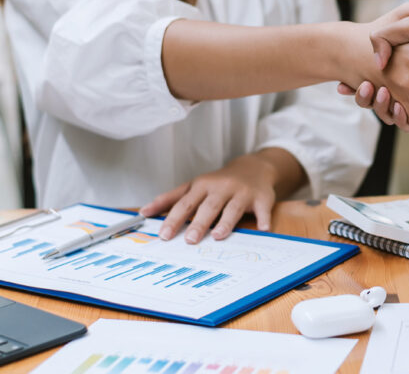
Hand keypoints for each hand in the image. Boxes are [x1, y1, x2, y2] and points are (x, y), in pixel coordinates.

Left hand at [140, 151, 289, 242]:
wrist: (253, 168)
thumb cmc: (218, 182)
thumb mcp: (194, 185)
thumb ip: (170, 198)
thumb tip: (144, 212)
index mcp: (203, 185)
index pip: (185, 203)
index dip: (174, 218)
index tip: (164, 235)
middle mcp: (222, 188)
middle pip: (208, 206)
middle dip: (198, 223)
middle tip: (189, 240)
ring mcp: (242, 193)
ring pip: (233, 208)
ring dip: (226, 222)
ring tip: (218, 236)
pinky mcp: (262, 198)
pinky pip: (263, 209)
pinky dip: (264, 219)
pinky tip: (263, 229)